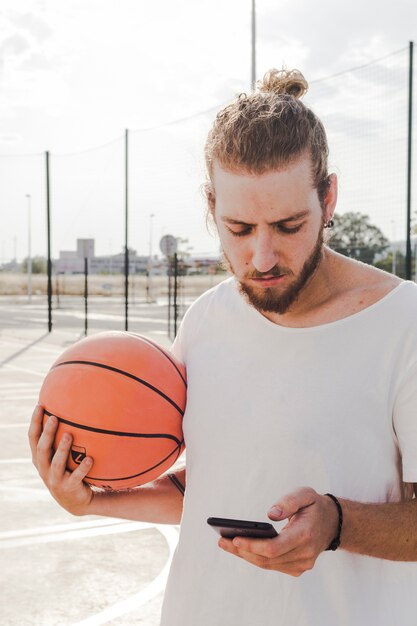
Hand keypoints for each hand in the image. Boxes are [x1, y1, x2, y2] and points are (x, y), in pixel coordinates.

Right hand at [28, 404, 94, 515]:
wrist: (75, 501)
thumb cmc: (67, 470)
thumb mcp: (59, 456)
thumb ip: (60, 438)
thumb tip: (71, 410)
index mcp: (39, 458)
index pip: (33, 438)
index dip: (34, 422)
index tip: (40, 405)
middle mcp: (44, 468)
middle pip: (42, 449)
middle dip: (47, 433)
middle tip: (54, 418)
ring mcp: (55, 479)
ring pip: (56, 463)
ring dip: (62, 449)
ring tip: (69, 435)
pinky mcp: (69, 488)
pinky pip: (76, 477)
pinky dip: (82, 468)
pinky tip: (90, 459)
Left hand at [218, 487, 339, 576]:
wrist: (333, 523)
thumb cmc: (315, 506)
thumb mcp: (305, 494)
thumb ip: (289, 501)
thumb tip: (271, 514)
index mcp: (305, 535)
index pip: (274, 548)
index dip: (253, 545)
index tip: (235, 539)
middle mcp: (304, 554)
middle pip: (267, 559)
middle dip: (243, 551)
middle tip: (222, 541)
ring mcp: (302, 564)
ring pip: (268, 565)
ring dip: (246, 556)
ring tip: (226, 544)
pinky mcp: (298, 567)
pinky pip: (273, 565)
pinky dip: (256, 558)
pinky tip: (241, 549)